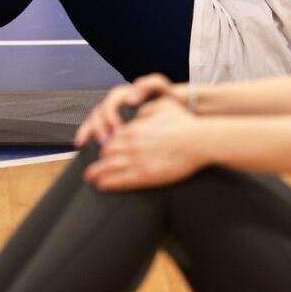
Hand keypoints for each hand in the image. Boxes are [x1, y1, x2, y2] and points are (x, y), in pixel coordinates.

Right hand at [76, 74, 175, 147]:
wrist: (175, 110)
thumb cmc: (168, 99)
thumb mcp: (161, 88)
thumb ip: (150, 84)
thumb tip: (131, 97)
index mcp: (124, 95)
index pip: (110, 102)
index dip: (110, 115)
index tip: (117, 129)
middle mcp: (115, 104)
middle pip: (98, 113)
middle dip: (99, 128)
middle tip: (107, 142)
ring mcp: (111, 115)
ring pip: (92, 121)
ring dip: (91, 133)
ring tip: (100, 147)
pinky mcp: (108, 126)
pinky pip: (93, 130)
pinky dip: (86, 137)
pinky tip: (84, 147)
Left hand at [84, 98, 203, 190]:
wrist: (199, 141)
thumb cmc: (185, 124)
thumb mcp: (164, 106)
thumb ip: (147, 109)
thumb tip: (138, 113)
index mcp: (135, 128)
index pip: (112, 138)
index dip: (106, 145)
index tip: (103, 150)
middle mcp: (132, 144)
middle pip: (107, 152)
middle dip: (99, 160)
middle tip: (94, 166)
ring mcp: (137, 160)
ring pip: (108, 167)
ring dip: (96, 173)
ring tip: (91, 178)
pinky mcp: (145, 175)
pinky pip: (119, 180)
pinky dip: (107, 183)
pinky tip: (101, 185)